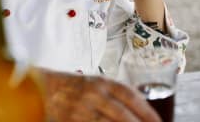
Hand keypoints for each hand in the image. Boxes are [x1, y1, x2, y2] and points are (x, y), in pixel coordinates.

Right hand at [43, 71, 160, 121]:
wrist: (42, 88)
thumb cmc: (70, 85)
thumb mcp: (93, 82)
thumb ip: (113, 92)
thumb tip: (138, 104)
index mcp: (100, 82)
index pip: (129, 95)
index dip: (146, 110)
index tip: (158, 121)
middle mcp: (93, 94)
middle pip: (123, 114)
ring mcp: (82, 110)